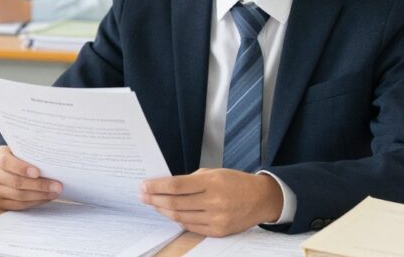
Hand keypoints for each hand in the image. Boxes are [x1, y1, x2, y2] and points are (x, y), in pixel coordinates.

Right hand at [0, 145, 61, 209]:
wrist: (2, 168)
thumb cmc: (15, 156)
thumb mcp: (18, 150)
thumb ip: (29, 154)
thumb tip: (53, 162)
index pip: (6, 162)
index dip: (22, 168)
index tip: (38, 172)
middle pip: (15, 182)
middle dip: (38, 185)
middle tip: (57, 185)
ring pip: (18, 195)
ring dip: (39, 195)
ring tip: (54, 192)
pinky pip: (18, 205)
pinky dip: (34, 202)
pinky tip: (46, 198)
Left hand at [139, 168, 283, 236]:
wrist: (261, 198)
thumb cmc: (235, 182)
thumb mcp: (214, 172)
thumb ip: (190, 180)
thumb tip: (165, 186)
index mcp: (211, 182)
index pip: (176, 186)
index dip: (156, 186)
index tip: (144, 185)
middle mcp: (214, 201)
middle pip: (175, 203)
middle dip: (154, 199)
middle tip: (143, 196)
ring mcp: (217, 218)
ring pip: (180, 217)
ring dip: (163, 210)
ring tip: (154, 204)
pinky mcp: (219, 231)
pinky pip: (191, 227)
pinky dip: (178, 220)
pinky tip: (170, 214)